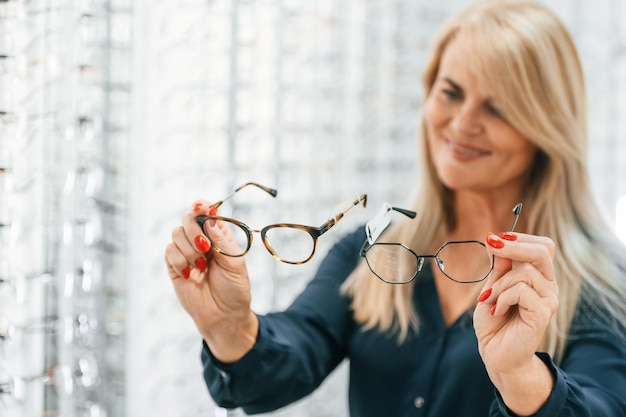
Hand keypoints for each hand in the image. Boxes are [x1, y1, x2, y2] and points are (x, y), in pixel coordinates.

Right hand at [164, 200, 257, 361]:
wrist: (223, 316)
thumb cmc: (234, 290)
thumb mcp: (235, 263)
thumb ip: (222, 240)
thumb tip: (209, 219)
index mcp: (220, 235)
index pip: (207, 212)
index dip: (202, 206)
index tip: (201, 207)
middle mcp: (202, 240)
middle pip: (188, 218)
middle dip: (194, 230)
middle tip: (206, 248)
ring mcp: (186, 252)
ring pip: (176, 233)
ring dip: (189, 250)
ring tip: (202, 267)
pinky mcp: (174, 266)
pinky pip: (169, 251)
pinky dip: (179, 261)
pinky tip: (190, 274)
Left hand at [473, 232, 558, 413]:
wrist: (495, 353)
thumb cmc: (494, 322)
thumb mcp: (492, 288)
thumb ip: (499, 267)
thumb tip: (495, 238)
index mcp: (539, 277)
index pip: (542, 247)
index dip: (521, 237)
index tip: (495, 238)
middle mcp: (548, 286)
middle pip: (542, 251)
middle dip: (514, 245)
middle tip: (491, 244)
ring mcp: (548, 300)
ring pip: (524, 272)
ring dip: (499, 284)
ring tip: (490, 300)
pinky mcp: (543, 313)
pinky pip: (521, 291)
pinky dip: (502, 297)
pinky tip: (497, 311)